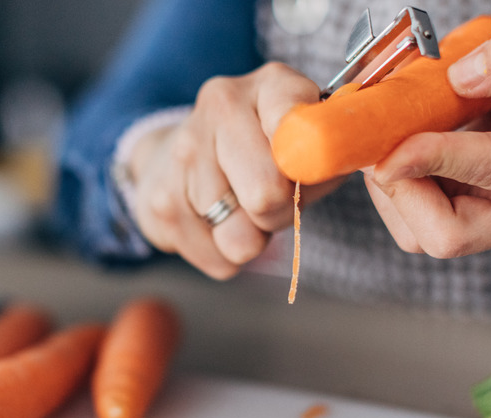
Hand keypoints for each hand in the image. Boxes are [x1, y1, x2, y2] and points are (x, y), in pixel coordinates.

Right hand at [128, 63, 341, 278]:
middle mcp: (222, 105)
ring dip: (252, 235)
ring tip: (243, 206)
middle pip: (267, 193)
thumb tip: (331, 172)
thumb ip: (329, 159)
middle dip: (281, 212)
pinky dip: (225, 255)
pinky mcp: (159, 201)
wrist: (179, 153)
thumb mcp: (310, 144)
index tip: (307, 173)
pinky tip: (217, 222)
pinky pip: (218, 259)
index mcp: (272, 84)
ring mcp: (184, 149)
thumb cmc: (266, 152)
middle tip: (277, 199)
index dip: (307, 163)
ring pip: (240, 236)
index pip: (296, 125)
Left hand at [364, 20, 490, 257]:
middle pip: (449, 236)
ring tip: (398, 140)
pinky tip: (407, 152)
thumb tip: (462, 77)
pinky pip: (417, 225)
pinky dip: (398, 190)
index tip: (392, 148)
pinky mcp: (472, 224)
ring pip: (423, 236)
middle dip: (403, 193)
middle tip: (385, 145)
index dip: (436, 158)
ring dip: (394, 190)